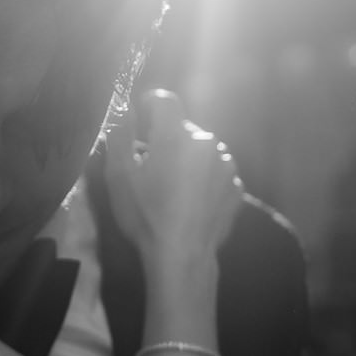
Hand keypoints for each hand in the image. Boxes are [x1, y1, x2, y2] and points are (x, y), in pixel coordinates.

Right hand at [103, 88, 243, 273]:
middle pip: (182, 129)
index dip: (149, 106)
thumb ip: (119, 135)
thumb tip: (121, 107)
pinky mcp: (236, 186)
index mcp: (175, 134)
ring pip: (202, 151)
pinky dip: (205, 180)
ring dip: (188, 160)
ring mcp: (226, 164)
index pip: (164, 100)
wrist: (182, 256)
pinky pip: (217, 173)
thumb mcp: (119, 176)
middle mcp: (206, 141)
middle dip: (167, 141)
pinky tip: (192, 203)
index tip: (141, 121)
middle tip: (152, 170)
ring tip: (174, 190)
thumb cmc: (145, 216)